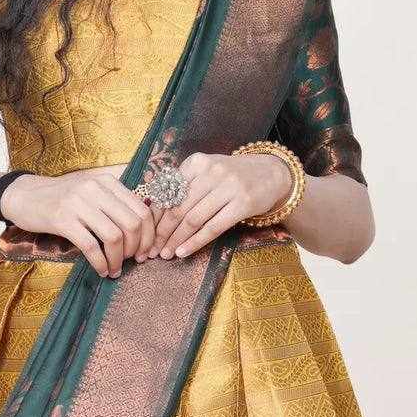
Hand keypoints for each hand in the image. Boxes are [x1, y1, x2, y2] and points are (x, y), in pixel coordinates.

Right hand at [0, 163, 157, 277]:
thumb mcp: (91, 190)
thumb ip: (114, 202)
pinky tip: (101, 270)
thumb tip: (144, 228)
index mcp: (107, 181)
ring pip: (113, 236)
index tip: (145, 252)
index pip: (142, 209)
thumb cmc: (61, 197)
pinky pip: (90, 246)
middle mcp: (95, 188)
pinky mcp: (62, 219)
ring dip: (118, 259)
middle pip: (132, 223)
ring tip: (115, 270)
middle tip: (131, 262)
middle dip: (136, 248)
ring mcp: (78, 203)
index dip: (149, 235)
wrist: (24, 195)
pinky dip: (100, 262)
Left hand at [147, 151, 291, 259]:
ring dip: (176, 240)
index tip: (145, 233)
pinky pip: (213, 227)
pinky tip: (184, 252)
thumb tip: (154, 213)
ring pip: (194, 219)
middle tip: (152, 249)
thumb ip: (184, 186)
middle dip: (162, 232)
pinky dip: (196, 242)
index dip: (155, 216)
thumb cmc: (231, 176)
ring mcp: (229, 187)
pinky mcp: (243, 203)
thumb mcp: (207, 172)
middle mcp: (211, 171)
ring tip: (166, 254)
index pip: (168, 193)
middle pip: (179, 208)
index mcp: (196, 162)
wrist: (272, 173)